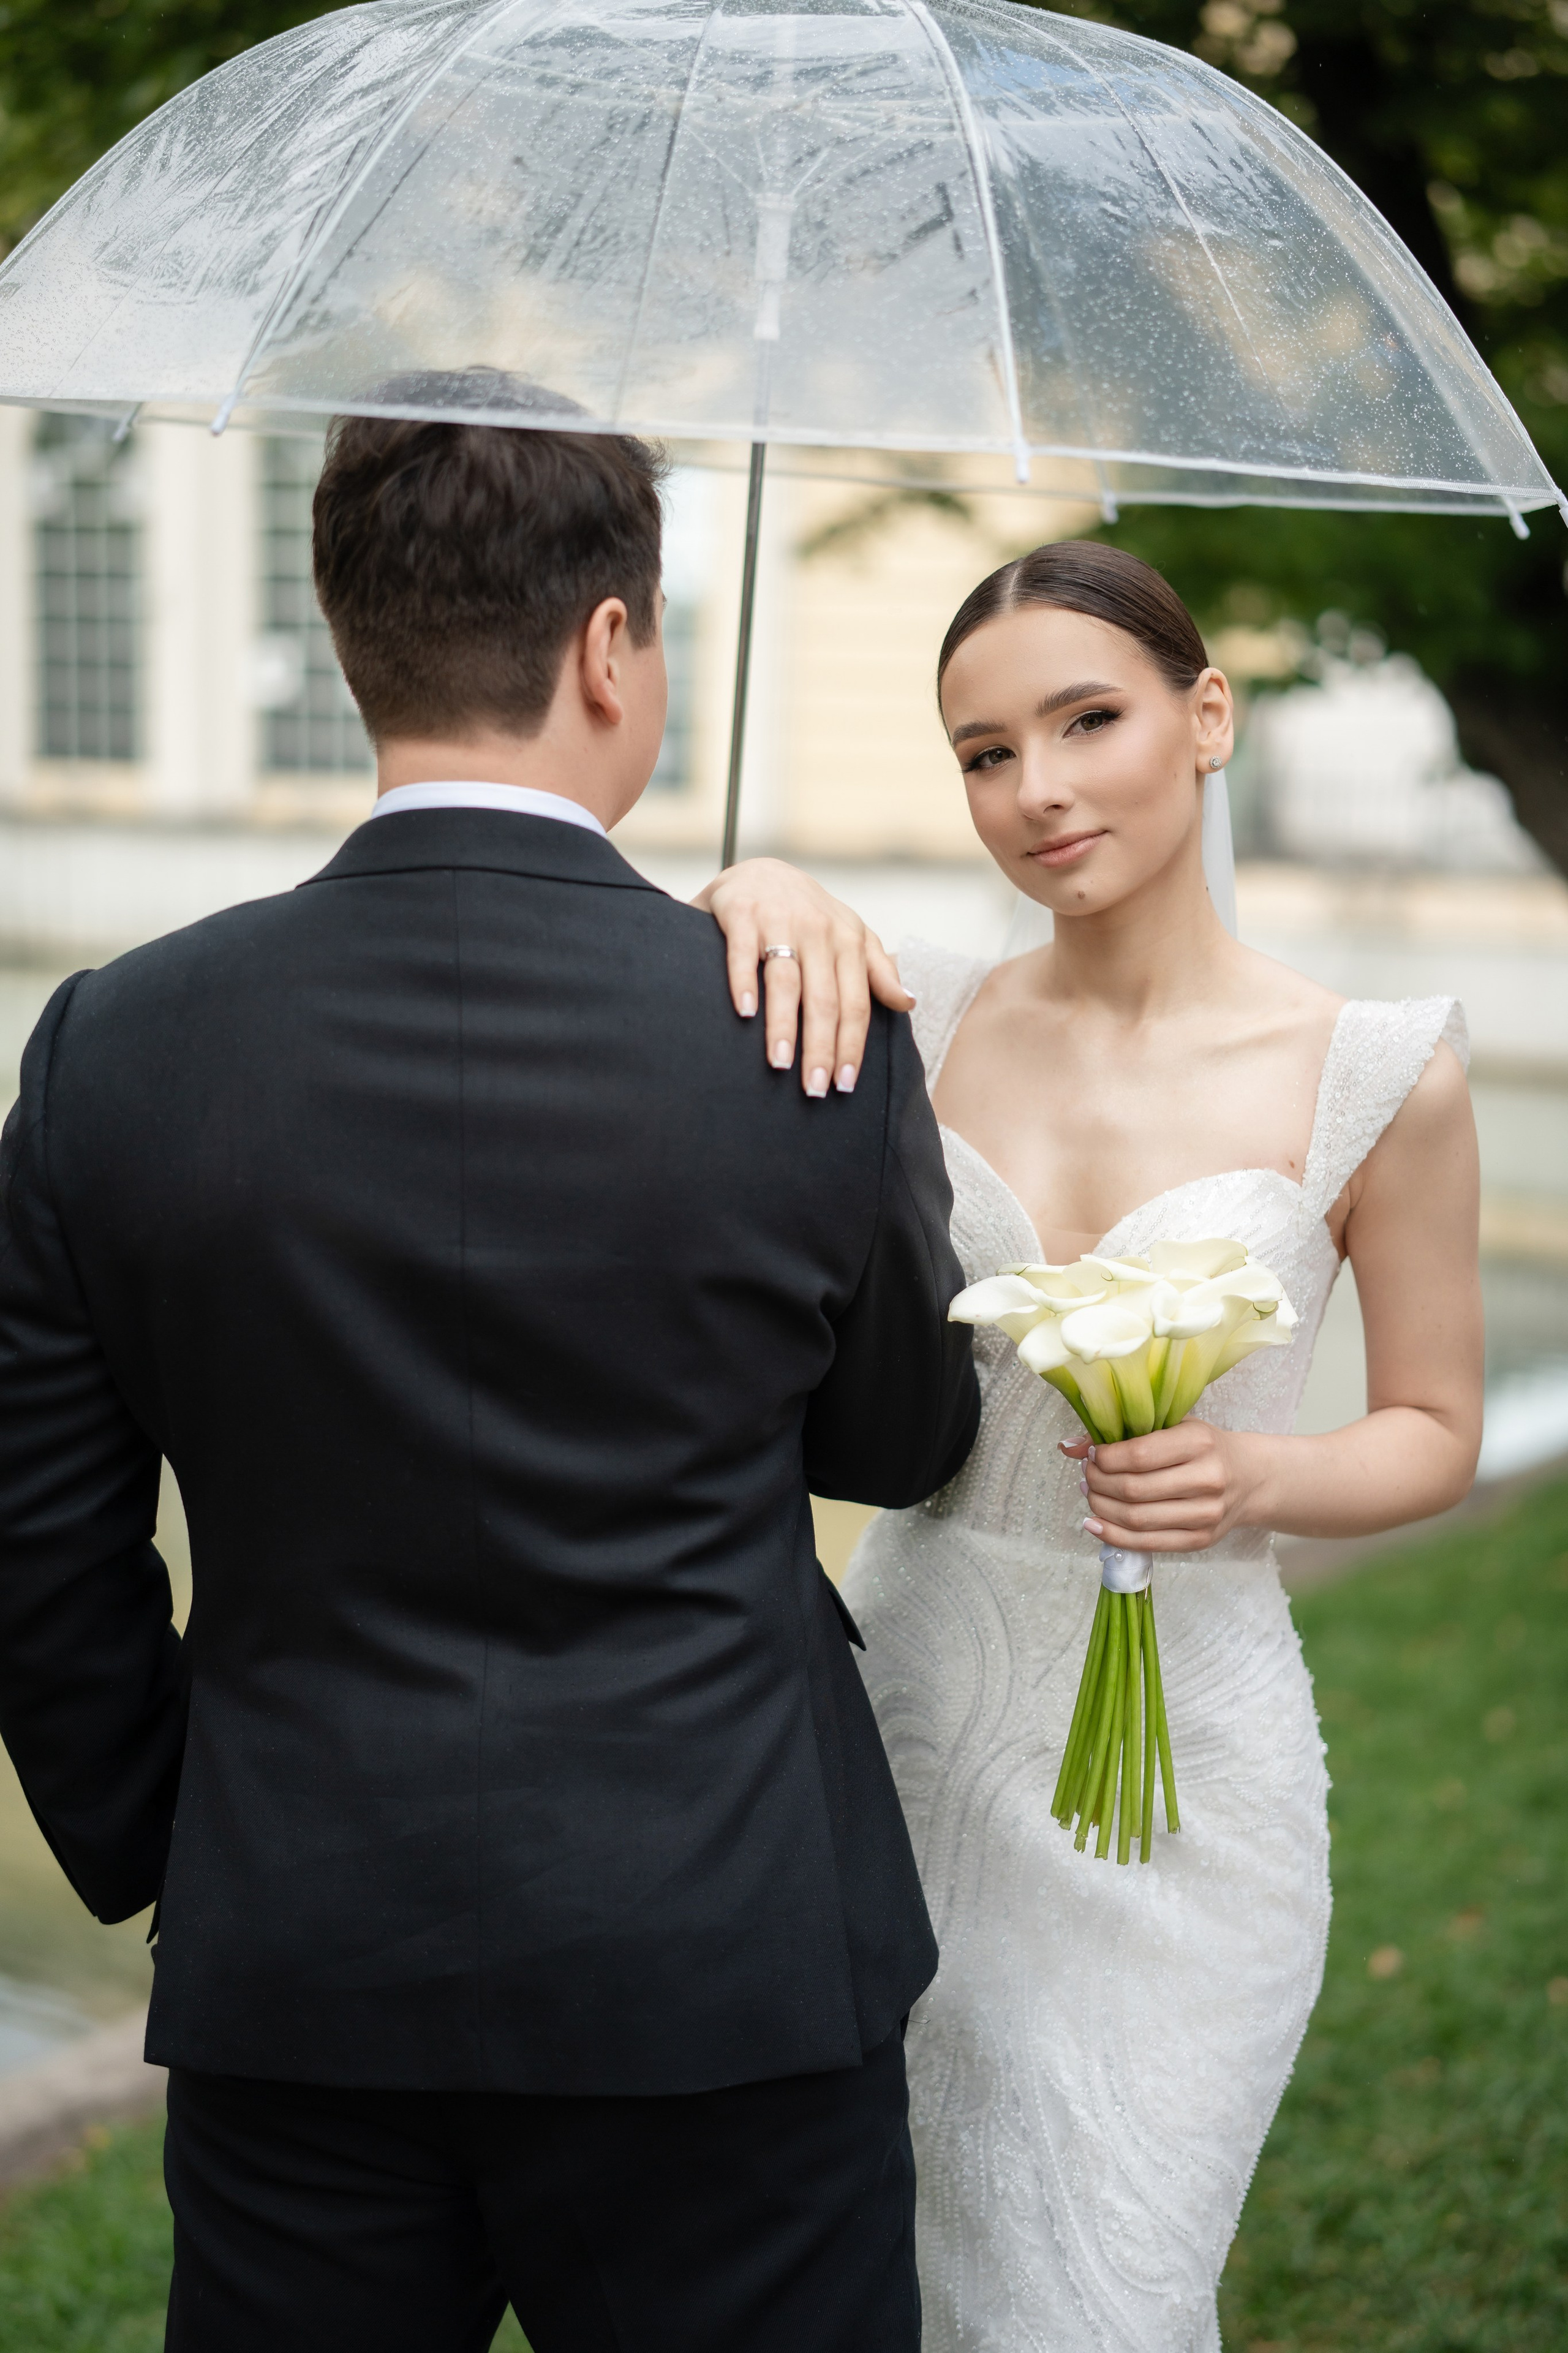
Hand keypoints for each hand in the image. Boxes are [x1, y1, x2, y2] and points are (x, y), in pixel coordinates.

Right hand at [691, 858, 912, 1095]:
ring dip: (784, 1025)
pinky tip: (745, 1012)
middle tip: (814, 1089)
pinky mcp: (743, 912)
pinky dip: (744, 982)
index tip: (845, 1084)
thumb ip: (878, 970)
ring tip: (782, 1064)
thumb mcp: (850, 936)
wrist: (759, 871)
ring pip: (786, 981)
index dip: (852, 1046)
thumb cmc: (808, 916)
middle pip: (824, 1000)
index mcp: (849, 941)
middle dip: (821, 1048)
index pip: (856, 1004)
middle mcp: (818, 930)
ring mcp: (780, 920)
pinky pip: (744, 953)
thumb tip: (909, 1002)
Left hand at [1058, 1422, 1267, 1553]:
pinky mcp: (1201, 1540)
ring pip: (1136, 1519)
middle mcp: (1206, 1479)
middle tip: (1087, 1475)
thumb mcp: (1174, 1427)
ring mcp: (1205, 1514)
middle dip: (1098, 1483)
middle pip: (1133, 1489)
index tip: (1092, 1454)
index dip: (1104, 1458)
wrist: (1251, 1478)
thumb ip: (1125, 1433)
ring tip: (1090, 1495)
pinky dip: (1113, 1536)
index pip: (1138, 1455)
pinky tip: (1095, 1524)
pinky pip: (1147, 1544)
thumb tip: (1069, 1445)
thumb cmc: (1205, 1448)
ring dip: (1101, 1509)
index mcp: (1199, 1442)